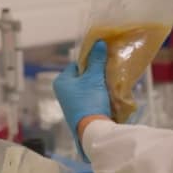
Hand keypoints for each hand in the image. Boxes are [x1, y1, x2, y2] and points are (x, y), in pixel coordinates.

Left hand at [54, 40, 110, 160]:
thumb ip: (96, 60)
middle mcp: (63, 92)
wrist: (93, 130)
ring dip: (100, 84)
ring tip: (111, 81)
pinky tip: (109, 94)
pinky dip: (100, 95)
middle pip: (83, 76)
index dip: (90, 61)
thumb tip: (99, 42)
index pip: (77, 64)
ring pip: (89, 87)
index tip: (103, 60)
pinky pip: (91, 97)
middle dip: (96, 73)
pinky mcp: (80, 112)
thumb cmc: (89, 101)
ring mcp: (72, 103)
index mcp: (61, 81)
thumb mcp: (94, 78)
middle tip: (109, 70)